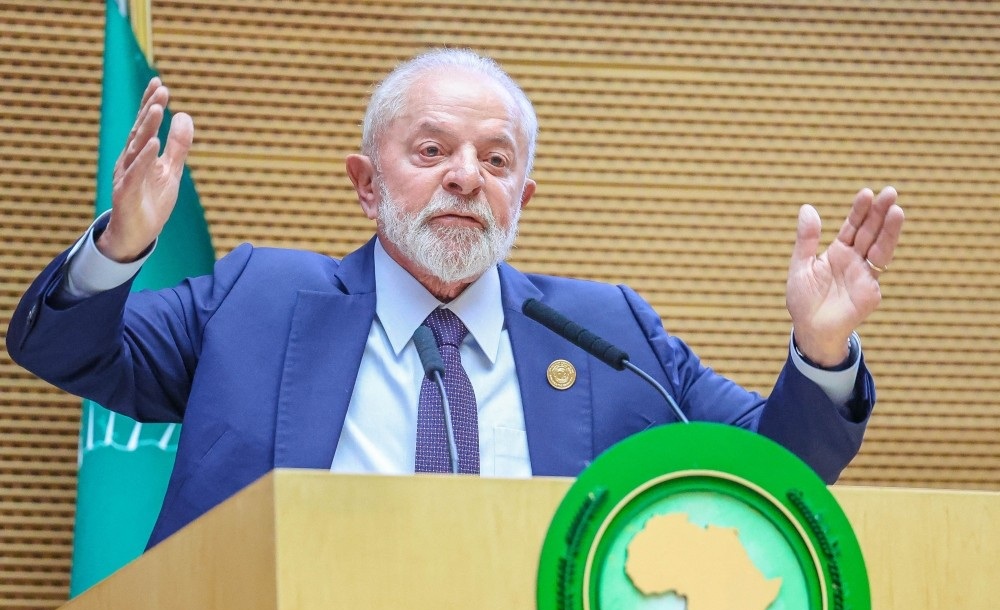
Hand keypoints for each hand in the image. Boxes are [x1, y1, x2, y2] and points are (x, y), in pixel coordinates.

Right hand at [97, 78, 193, 261]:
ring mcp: (127, 175)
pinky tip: (153, 143)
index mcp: (140, 153)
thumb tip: (185, 115)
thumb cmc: (152, 200)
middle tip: (161, 89)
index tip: (159, 83)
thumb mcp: (171, 170)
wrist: (138, 234)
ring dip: (146, 127)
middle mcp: (130, 160)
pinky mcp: (127, 192)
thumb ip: (178, 145)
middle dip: (149, 109)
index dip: (150, 103)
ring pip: (136, 147)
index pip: (145, 124)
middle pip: (140, 130)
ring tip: (157, 108)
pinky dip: (144, 158)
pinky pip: (136, 173)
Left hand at [786, 187, 904, 365]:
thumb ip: (806, 239)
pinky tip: (888, 237)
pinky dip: (883, 252)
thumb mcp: (800, 265)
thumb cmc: (803, 300)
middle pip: (870, 232)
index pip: (852, 226)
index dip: (859, 211)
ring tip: (897, 209)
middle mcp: (854, 260)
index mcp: (838, 252)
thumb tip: (807, 208)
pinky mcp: (871, 290)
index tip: (866, 193)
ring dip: (889, 229)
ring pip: (880, 247)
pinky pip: (878, 269)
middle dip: (880, 213)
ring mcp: (865, 274)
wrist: (810, 330)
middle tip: (890, 192)